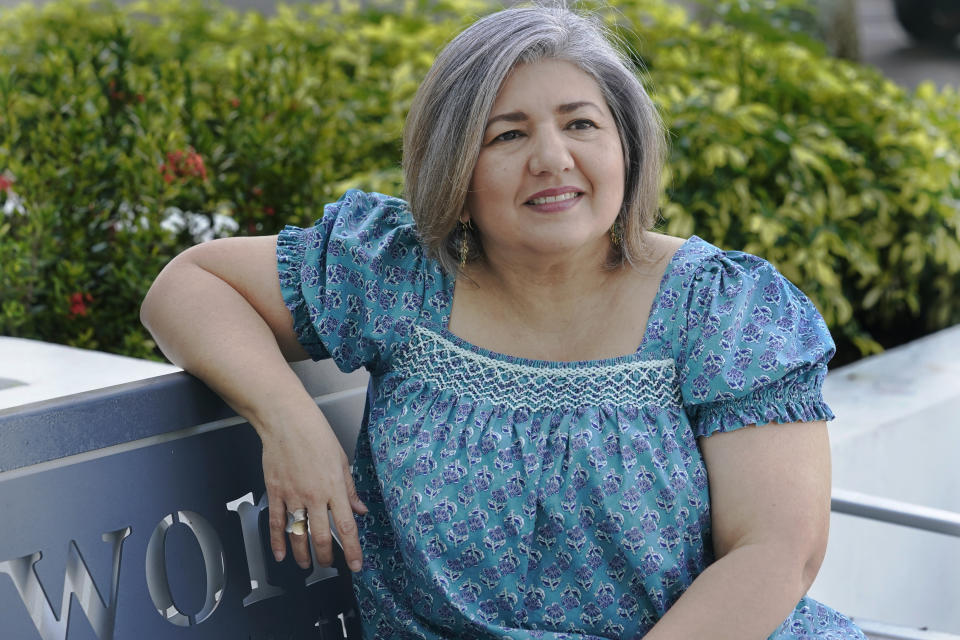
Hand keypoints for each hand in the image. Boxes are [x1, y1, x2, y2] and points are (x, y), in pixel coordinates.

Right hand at [260, 407, 367, 571]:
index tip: (356, 564)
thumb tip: (360, 509)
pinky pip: (276, 523)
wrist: (287, 421)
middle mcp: (314, 496)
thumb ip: (350, 489)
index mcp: (334, 488)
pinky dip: (278, 542)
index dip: (352, 550)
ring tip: (307, 565)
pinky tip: (281, 554)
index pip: (346, 527)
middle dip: (327, 557)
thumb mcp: (342, 461)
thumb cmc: (316, 435)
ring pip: (298, 534)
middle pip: (321, 537)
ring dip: (303, 554)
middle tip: (329, 566)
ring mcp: (293, 496)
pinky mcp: (275, 493)